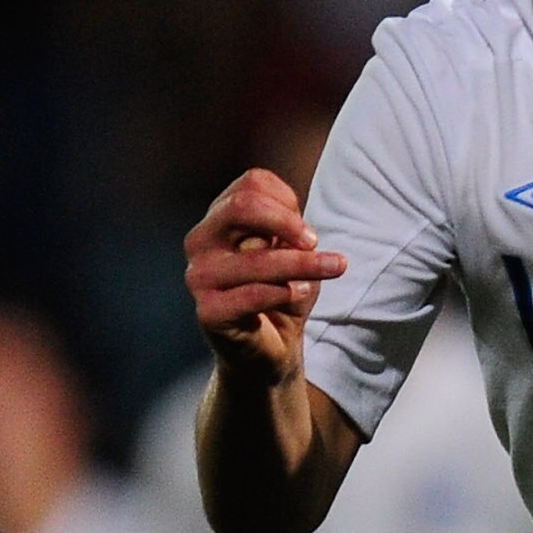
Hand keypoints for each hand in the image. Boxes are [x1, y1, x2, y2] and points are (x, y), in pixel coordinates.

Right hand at [184, 169, 344, 379]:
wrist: (270, 347)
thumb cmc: (282, 293)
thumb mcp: (293, 252)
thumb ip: (291, 230)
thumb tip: (298, 230)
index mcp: (219, 219)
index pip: (251, 184)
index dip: (287, 200)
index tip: (307, 228)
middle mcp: (201, 241)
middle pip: (241, 207)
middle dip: (286, 222)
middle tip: (315, 241)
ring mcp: (199, 276)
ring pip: (256, 258)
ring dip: (303, 264)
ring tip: (333, 268)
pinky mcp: (208, 312)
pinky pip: (252, 295)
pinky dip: (284, 292)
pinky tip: (301, 292)